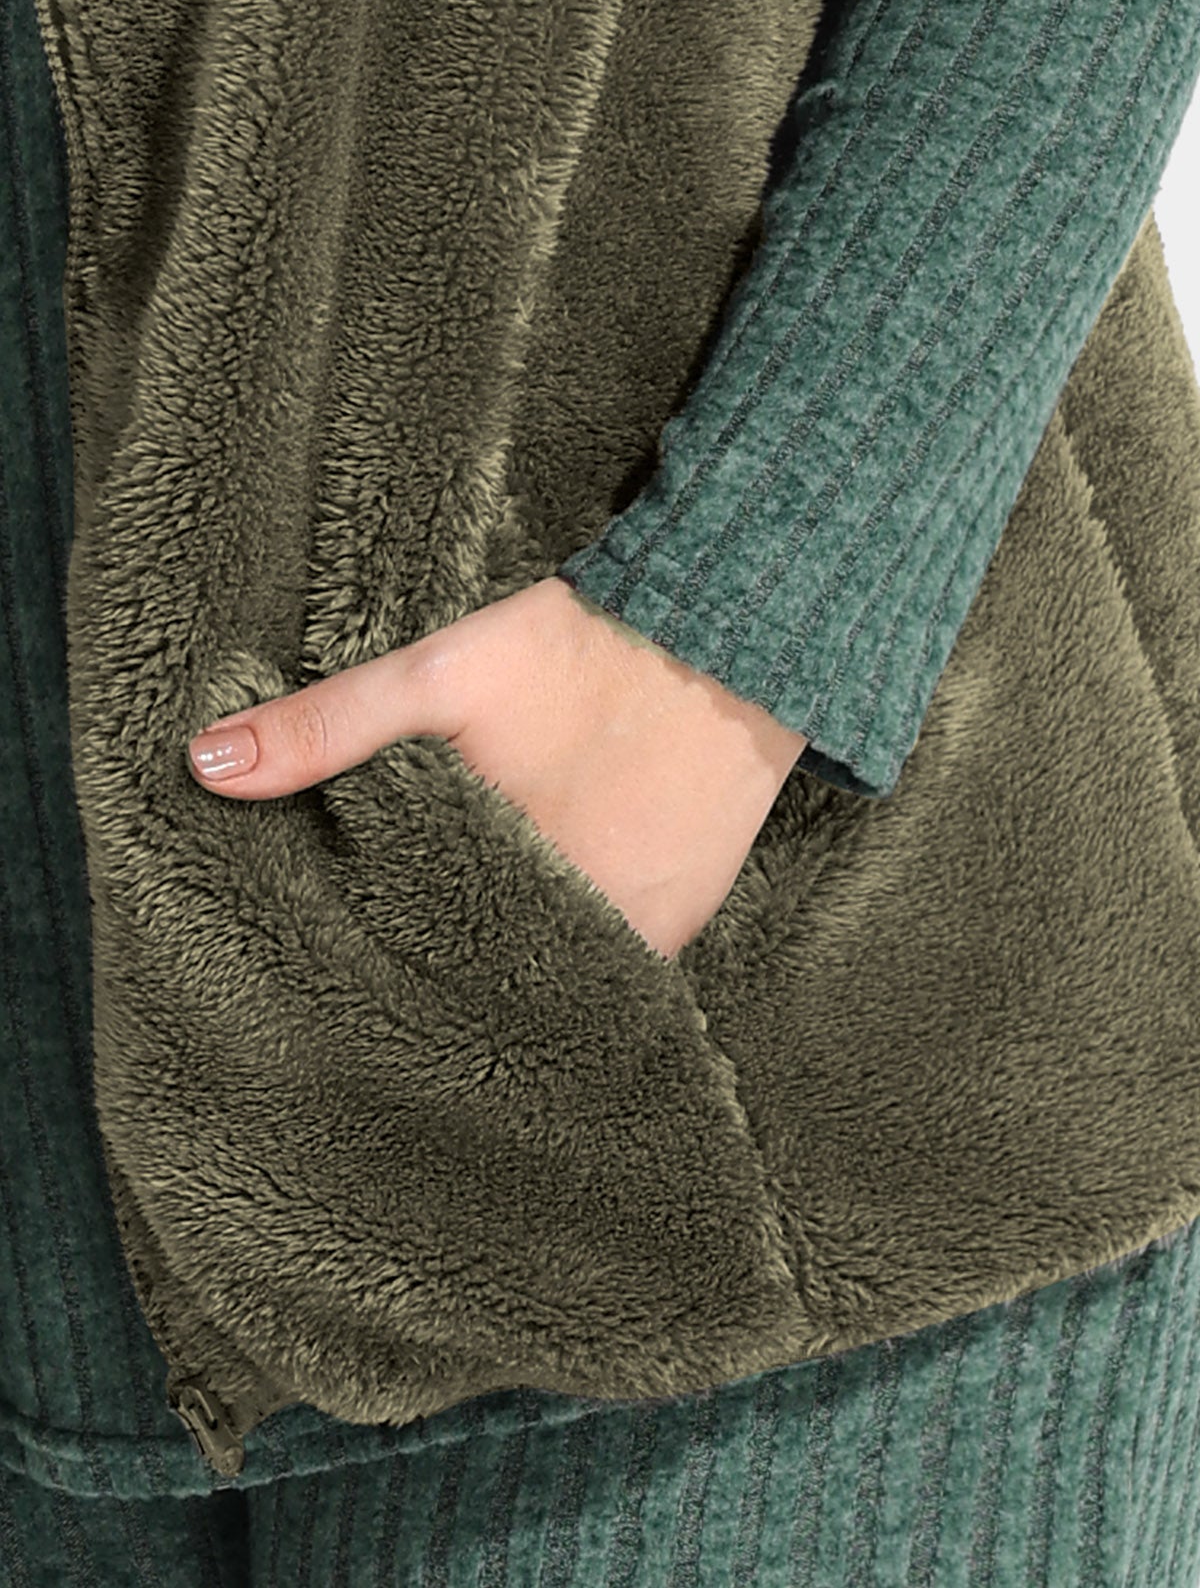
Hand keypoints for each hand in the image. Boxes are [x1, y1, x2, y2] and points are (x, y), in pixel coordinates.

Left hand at [185, 577, 806, 960]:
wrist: (730, 632)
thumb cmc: (582, 651)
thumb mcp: (443, 674)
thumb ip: (329, 726)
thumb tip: (208, 765)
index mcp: (529, 887)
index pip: (437, 969)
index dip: (396, 965)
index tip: (359, 960)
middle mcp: (600, 932)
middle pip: (501, 981)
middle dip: (454, 970)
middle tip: (405, 952)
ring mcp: (656, 929)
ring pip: (560, 972)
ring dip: (517, 958)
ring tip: (467, 936)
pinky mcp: (691, 911)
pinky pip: (619, 955)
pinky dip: (577, 940)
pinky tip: (544, 903)